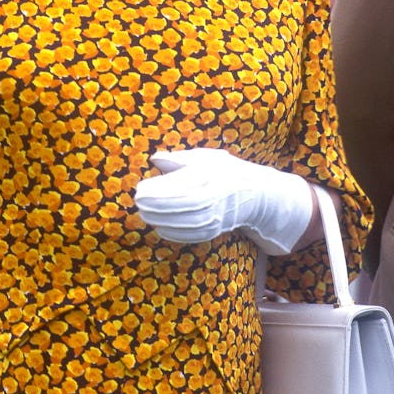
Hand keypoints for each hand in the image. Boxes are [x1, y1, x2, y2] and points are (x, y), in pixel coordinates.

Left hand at [134, 147, 313, 252]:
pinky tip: (160, 227)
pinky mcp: (216, 230)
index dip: (159, 190)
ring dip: (163, 220)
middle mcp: (217, 196)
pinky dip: (175, 233)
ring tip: (145, 214)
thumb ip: (180, 159)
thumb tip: (155, 159)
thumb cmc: (225, 171)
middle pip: (184, 205)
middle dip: (158, 206)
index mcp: (213, 175)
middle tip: (139, 203)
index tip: (141, 188)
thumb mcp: (206, 158)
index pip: (183, 185)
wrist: (255, 194)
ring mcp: (218, 216)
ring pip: (188, 223)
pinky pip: (193, 235)